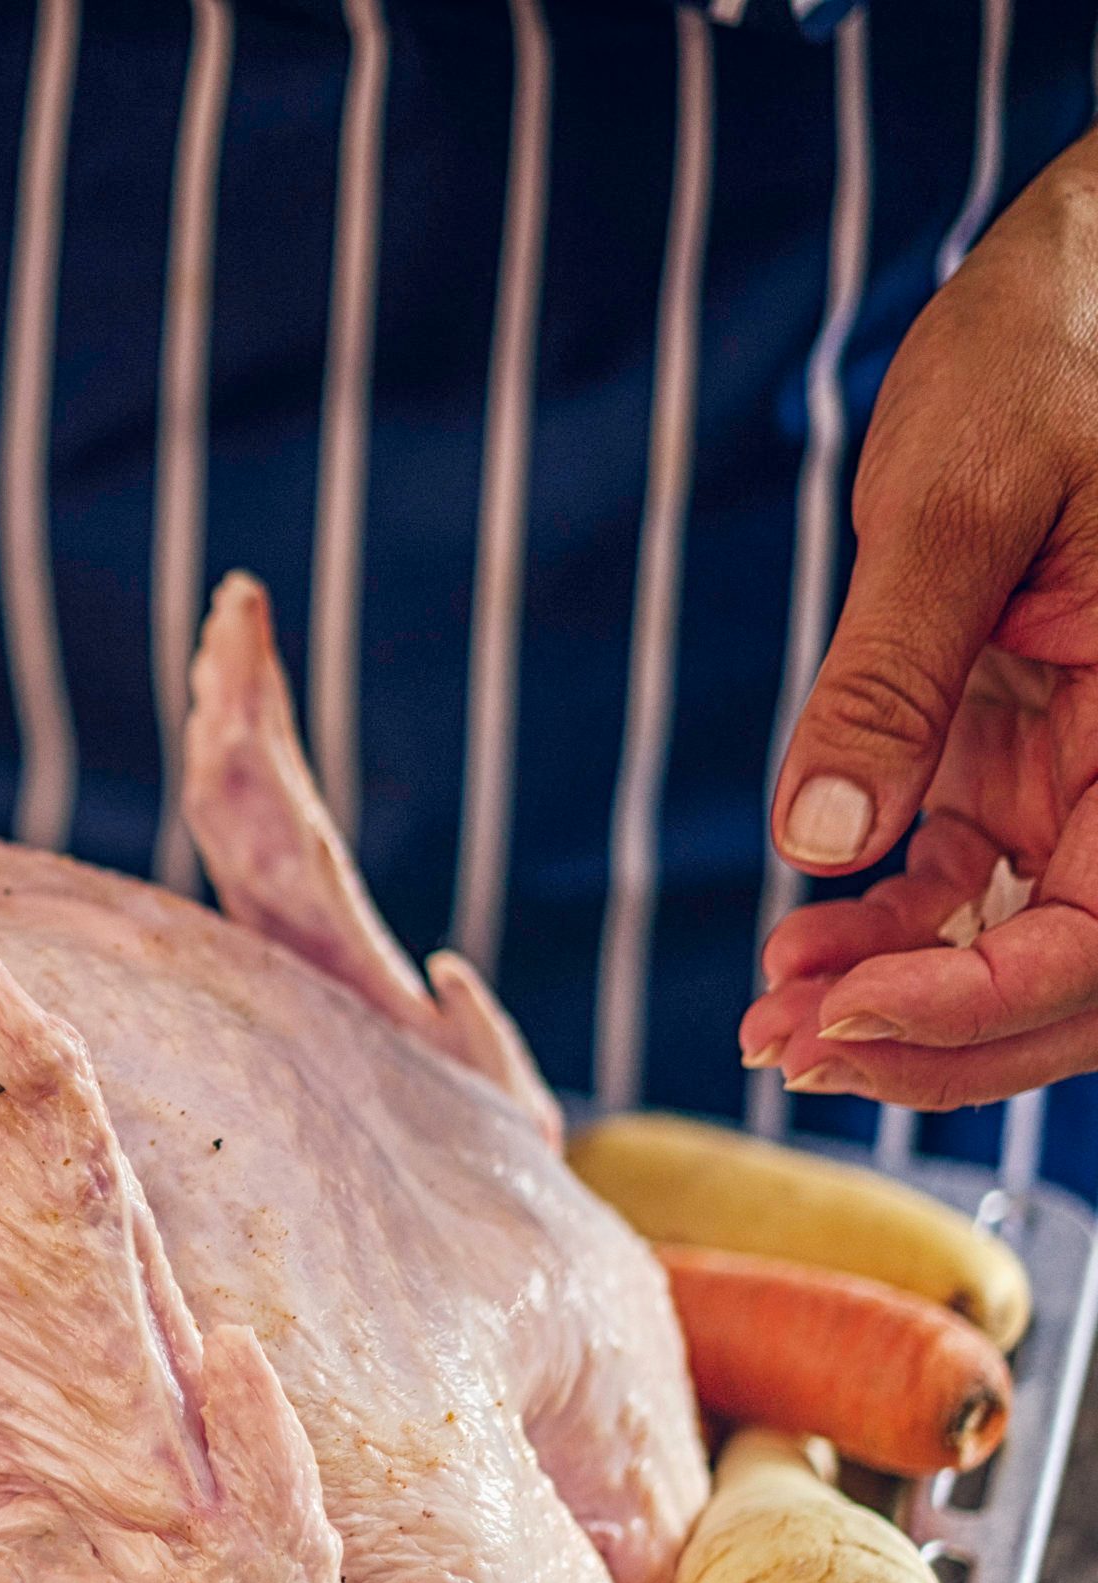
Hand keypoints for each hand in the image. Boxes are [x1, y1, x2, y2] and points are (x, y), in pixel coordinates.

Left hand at [744, 144, 1097, 1109]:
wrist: (1075, 280)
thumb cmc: (1052, 346)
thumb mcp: (956, 498)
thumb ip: (891, 675)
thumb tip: (825, 841)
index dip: (977, 1007)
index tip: (838, 1017)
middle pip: (1072, 980)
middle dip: (932, 1040)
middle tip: (781, 1049)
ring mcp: (1086, 769)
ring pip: (1015, 948)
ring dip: (897, 1002)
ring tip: (768, 1017)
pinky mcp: (1020, 752)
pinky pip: (966, 884)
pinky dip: (885, 933)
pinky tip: (795, 944)